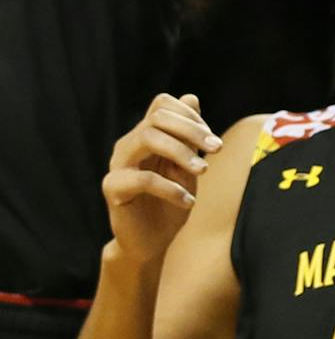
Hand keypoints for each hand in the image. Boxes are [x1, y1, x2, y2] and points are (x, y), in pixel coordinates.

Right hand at [103, 93, 222, 264]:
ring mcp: (118, 165)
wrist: (152, 241)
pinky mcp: (113, 189)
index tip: (212, 139)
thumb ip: (189, 135)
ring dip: (181, 152)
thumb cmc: (172, 200)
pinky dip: (171, 188)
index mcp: (145, 136)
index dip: (190, 115)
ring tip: (203, 171)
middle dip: (192, 129)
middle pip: (157, 117)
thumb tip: (191, 97)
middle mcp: (128, 145)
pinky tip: (189, 201)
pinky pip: (143, 178)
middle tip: (217, 149)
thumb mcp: (187, 165)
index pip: (162, 104)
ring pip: (147, 137)